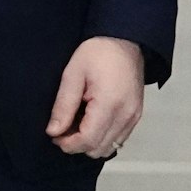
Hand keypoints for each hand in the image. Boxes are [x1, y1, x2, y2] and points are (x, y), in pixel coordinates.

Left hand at [47, 36, 145, 157]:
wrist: (124, 41)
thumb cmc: (97, 53)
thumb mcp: (72, 74)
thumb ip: (63, 105)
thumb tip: (54, 131)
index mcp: (110, 104)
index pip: (88, 140)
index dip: (68, 144)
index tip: (54, 136)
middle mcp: (126, 116)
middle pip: (99, 149)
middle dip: (77, 145)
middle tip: (62, 129)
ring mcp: (134, 117)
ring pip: (110, 148)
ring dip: (90, 143)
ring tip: (75, 124)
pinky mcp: (136, 116)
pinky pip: (119, 139)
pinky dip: (103, 137)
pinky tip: (90, 122)